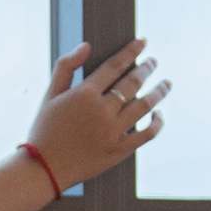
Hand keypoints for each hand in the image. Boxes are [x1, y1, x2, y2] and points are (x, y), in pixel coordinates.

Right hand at [19, 38, 166, 190]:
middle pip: (133, 83)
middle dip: (147, 68)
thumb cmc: (44, 130)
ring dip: (159, 91)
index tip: (142, 42)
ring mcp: (114, 131)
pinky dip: (157, 122)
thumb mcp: (49, 95)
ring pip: (145, 105)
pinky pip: (147, 134)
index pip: (115, 65)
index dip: (131, 51)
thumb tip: (86, 45)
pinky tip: (159, 114)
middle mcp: (102, 110)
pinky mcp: (120, 150)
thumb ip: (66, 67)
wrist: (44, 169)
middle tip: (154, 62)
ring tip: (166, 84)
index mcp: (85, 94)